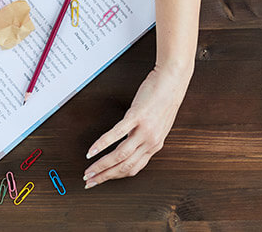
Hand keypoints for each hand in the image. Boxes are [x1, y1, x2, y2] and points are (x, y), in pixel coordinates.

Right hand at [83, 65, 190, 187]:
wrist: (173, 80)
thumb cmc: (165, 99)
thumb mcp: (159, 124)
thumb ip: (145, 137)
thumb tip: (130, 145)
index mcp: (155, 144)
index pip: (133, 168)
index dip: (115, 177)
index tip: (101, 180)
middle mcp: (151, 140)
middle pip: (125, 166)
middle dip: (104, 176)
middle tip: (89, 181)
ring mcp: (145, 129)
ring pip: (120, 155)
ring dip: (101, 166)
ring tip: (88, 170)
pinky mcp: (138, 115)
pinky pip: (117, 134)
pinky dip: (102, 144)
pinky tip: (92, 150)